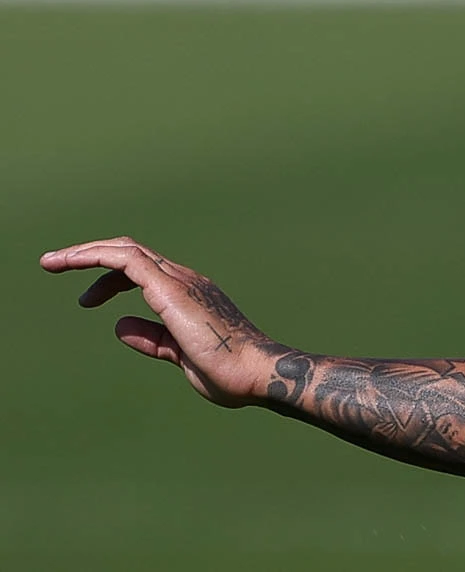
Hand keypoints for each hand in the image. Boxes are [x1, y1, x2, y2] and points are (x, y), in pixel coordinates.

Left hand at [41, 237, 276, 407]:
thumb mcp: (179, 354)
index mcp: (190, 295)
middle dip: (90, 256)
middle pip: (130, 253)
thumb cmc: (227, 369)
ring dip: (86, 253)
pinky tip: (72, 263)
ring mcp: (180, 282)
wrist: (254, 371)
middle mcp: (185, 280)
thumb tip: (119, 326)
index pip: (143, 271)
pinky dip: (98, 257)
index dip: (110, 280)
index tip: (87, 299)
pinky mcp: (171, 289)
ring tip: (53, 262)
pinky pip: (128, 261)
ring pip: (126, 251)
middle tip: (54, 265)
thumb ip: (152, 339)